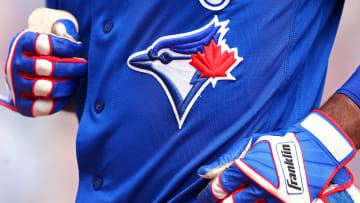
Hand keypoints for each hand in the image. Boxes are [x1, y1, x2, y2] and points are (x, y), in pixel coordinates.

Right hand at [0, 19, 86, 116]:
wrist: (38, 74)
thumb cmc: (53, 52)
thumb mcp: (57, 36)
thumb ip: (63, 30)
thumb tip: (61, 29)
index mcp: (22, 43)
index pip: (42, 44)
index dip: (65, 47)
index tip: (78, 48)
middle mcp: (15, 64)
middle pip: (45, 67)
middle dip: (71, 68)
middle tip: (84, 66)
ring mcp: (17, 85)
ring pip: (45, 88)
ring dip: (67, 85)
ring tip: (76, 81)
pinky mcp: (23, 105)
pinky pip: (44, 107)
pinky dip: (60, 101)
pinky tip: (68, 93)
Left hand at [197, 110, 355, 201]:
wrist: (314, 148)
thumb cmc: (279, 143)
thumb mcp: (250, 143)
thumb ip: (227, 158)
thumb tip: (203, 170)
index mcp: (247, 166)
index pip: (221, 186)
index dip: (209, 194)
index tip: (203, 198)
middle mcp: (258, 184)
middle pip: (232, 202)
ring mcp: (274, 196)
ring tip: (235, 200)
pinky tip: (256, 200)